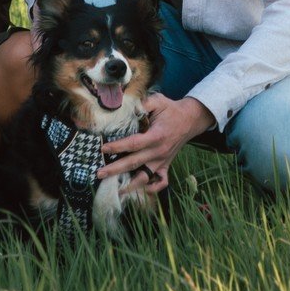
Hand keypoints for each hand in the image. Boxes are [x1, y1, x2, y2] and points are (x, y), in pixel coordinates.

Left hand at [96, 93, 214, 194]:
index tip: (103, 148)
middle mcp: (159, 151)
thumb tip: (126, 106)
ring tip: (116, 189)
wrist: (190, 119)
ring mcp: (162, 161)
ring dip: (130, 184)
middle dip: (115, 169)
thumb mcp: (158, 101)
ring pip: (145, 177)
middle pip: (134, 163)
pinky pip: (161, 182)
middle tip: (99, 174)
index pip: (134, 144)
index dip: (118, 147)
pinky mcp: (166, 166)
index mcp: (156, 136)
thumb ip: (142, 104)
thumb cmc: (171, 110)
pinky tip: (140, 189)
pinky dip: (152, 188)